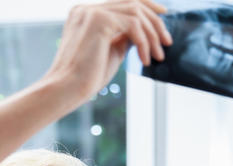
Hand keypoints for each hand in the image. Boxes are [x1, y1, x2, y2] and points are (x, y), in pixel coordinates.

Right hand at [46, 0, 172, 102]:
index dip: (146, 5)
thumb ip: (124, 37)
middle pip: (132, 1)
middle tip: (167, 42)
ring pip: (135, 11)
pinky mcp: (99, 21)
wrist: (66, 89)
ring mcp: (91, 12)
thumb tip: (143, 32)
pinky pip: (133, 24)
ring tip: (158, 56)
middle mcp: (87, 8)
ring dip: (152, 34)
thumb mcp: (111, 52)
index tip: (163, 15)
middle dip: (154, 21)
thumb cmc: (85, 78)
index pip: (122, 0)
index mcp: (86, 13)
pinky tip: (145, 60)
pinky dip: (144, 42)